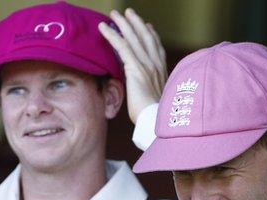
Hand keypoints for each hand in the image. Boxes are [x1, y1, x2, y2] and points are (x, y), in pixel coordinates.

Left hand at [99, 8, 166, 123]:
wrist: (157, 121)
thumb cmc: (156, 117)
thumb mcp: (157, 101)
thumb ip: (152, 91)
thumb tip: (146, 93)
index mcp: (163, 72)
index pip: (157, 48)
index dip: (152, 35)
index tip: (148, 26)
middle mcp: (157, 65)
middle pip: (146, 37)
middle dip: (137, 23)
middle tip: (129, 12)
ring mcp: (147, 65)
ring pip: (134, 38)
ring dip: (123, 23)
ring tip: (115, 14)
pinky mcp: (136, 69)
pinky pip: (122, 47)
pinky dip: (112, 35)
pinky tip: (103, 27)